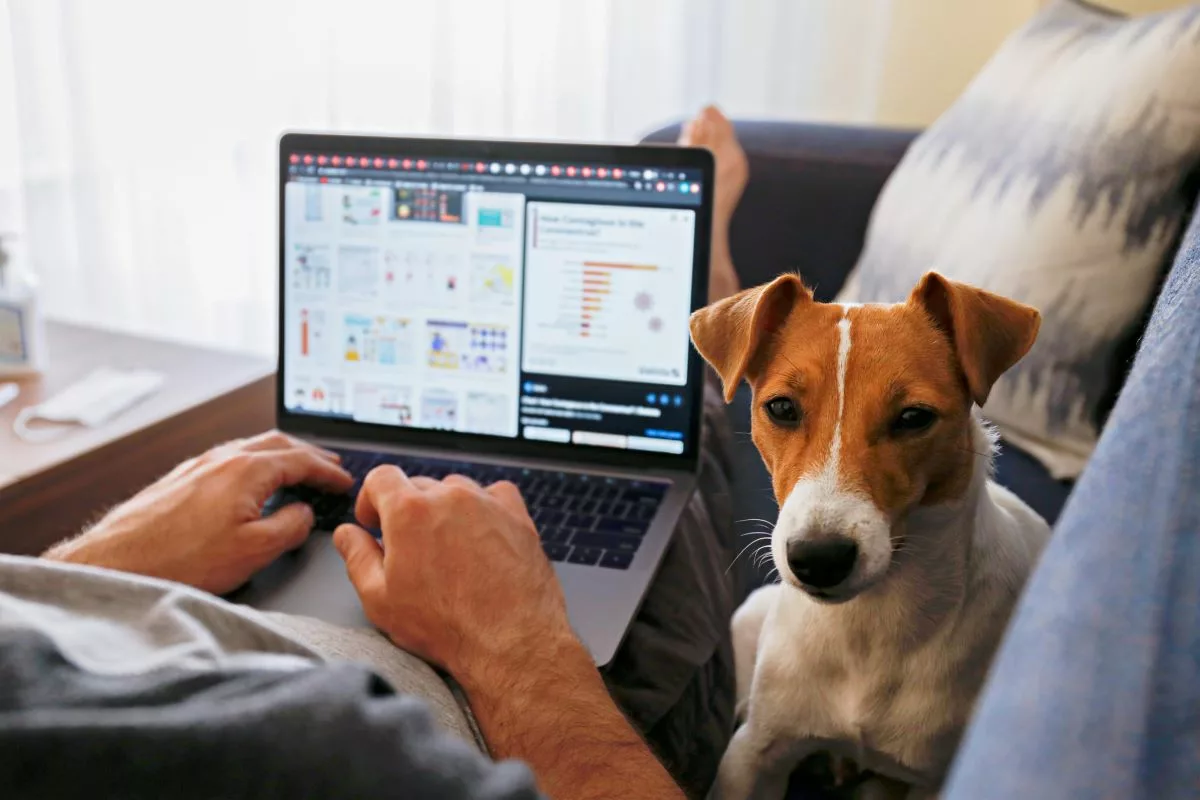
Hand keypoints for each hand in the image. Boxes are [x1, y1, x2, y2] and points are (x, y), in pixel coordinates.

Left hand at [45, 431, 352, 593]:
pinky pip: (229, 457)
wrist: (118, 564)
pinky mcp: (180, 478)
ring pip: (251, 447)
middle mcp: (222, 458)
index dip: (329, 471)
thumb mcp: (255, 551)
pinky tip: (252, 480)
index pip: (301, 460)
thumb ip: (291, 527)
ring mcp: (198, 465)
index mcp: (246, 470)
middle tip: (329, 465)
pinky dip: (254, 462)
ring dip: (281, 454)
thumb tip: (303, 514)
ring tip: (297, 468)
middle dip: (308, 453)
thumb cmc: (180, 560)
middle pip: (277, 443)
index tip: (345, 481)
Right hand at [332, 467, 575, 679]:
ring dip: (446, 510)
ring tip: (447, 548)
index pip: (382, 478)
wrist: (510, 640)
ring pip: (456, 490)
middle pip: (418, 485)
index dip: (371, 499)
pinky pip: (494, 495)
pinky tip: (481, 536)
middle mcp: (449, 497)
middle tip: (411, 547)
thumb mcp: (380, 599)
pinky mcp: (517, 515)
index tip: (375, 521)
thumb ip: (357, 557)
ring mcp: (486, 503)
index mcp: (409, 511)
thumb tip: (347, 534)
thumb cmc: (445, 626)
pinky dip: (484, 508)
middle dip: (408, 511)